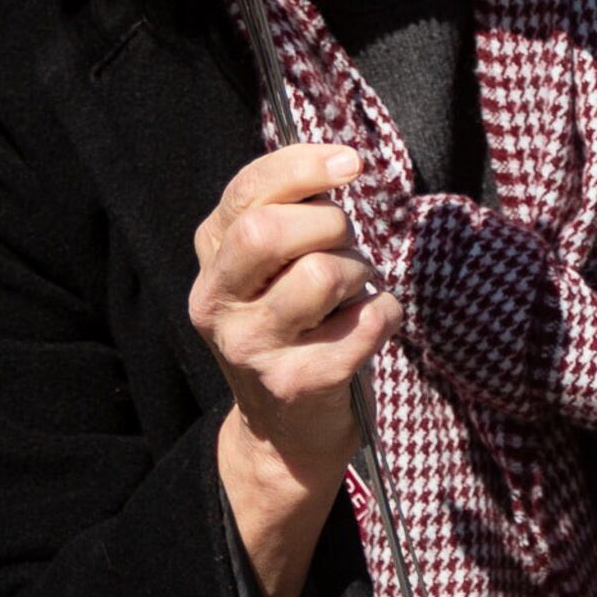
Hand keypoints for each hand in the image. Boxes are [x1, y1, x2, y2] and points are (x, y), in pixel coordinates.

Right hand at [192, 144, 397, 596]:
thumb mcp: (269, 271)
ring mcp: (252, 347)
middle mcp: (218, 304)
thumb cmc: (293, 329)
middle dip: (329, 225)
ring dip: (358, 272)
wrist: (284, 435)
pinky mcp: (296, 383)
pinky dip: (385, 313)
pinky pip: (364, 323)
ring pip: (321, 273)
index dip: (302, 167)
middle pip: (268, 230)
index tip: (351, 162)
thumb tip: (339, 160)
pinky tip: (371, 324)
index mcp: (211, 262)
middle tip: (345, 248)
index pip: (245, 193)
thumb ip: (285, 216)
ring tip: (352, 294)